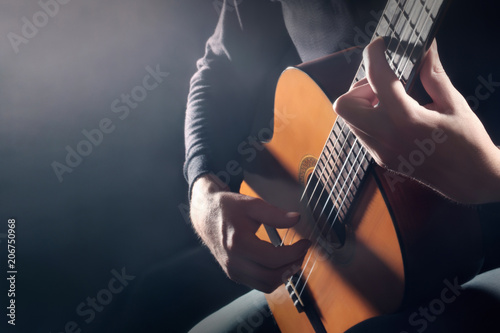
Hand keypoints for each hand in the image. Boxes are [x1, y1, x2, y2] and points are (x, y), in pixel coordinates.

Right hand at [189, 174, 310, 292]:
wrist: (205, 214)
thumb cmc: (227, 207)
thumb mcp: (251, 204)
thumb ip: (274, 214)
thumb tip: (296, 219)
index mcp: (238, 243)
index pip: (273, 258)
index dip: (294, 253)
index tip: (306, 243)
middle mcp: (234, 261)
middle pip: (271, 276)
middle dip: (292, 266)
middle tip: (302, 252)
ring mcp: (232, 270)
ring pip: (266, 285)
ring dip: (284, 275)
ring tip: (293, 258)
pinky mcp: (233, 274)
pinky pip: (258, 283)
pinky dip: (273, 277)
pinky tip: (279, 262)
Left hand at [333, 38, 499, 203]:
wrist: (469, 181)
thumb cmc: (467, 143)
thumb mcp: (454, 104)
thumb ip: (434, 75)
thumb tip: (425, 50)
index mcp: (407, 120)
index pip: (377, 79)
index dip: (374, 55)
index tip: (379, 46)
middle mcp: (386, 137)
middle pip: (344, 105)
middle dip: (359, 88)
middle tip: (384, 86)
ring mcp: (380, 151)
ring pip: (349, 120)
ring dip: (363, 104)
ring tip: (391, 100)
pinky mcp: (380, 159)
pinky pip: (361, 132)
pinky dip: (369, 118)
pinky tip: (393, 117)